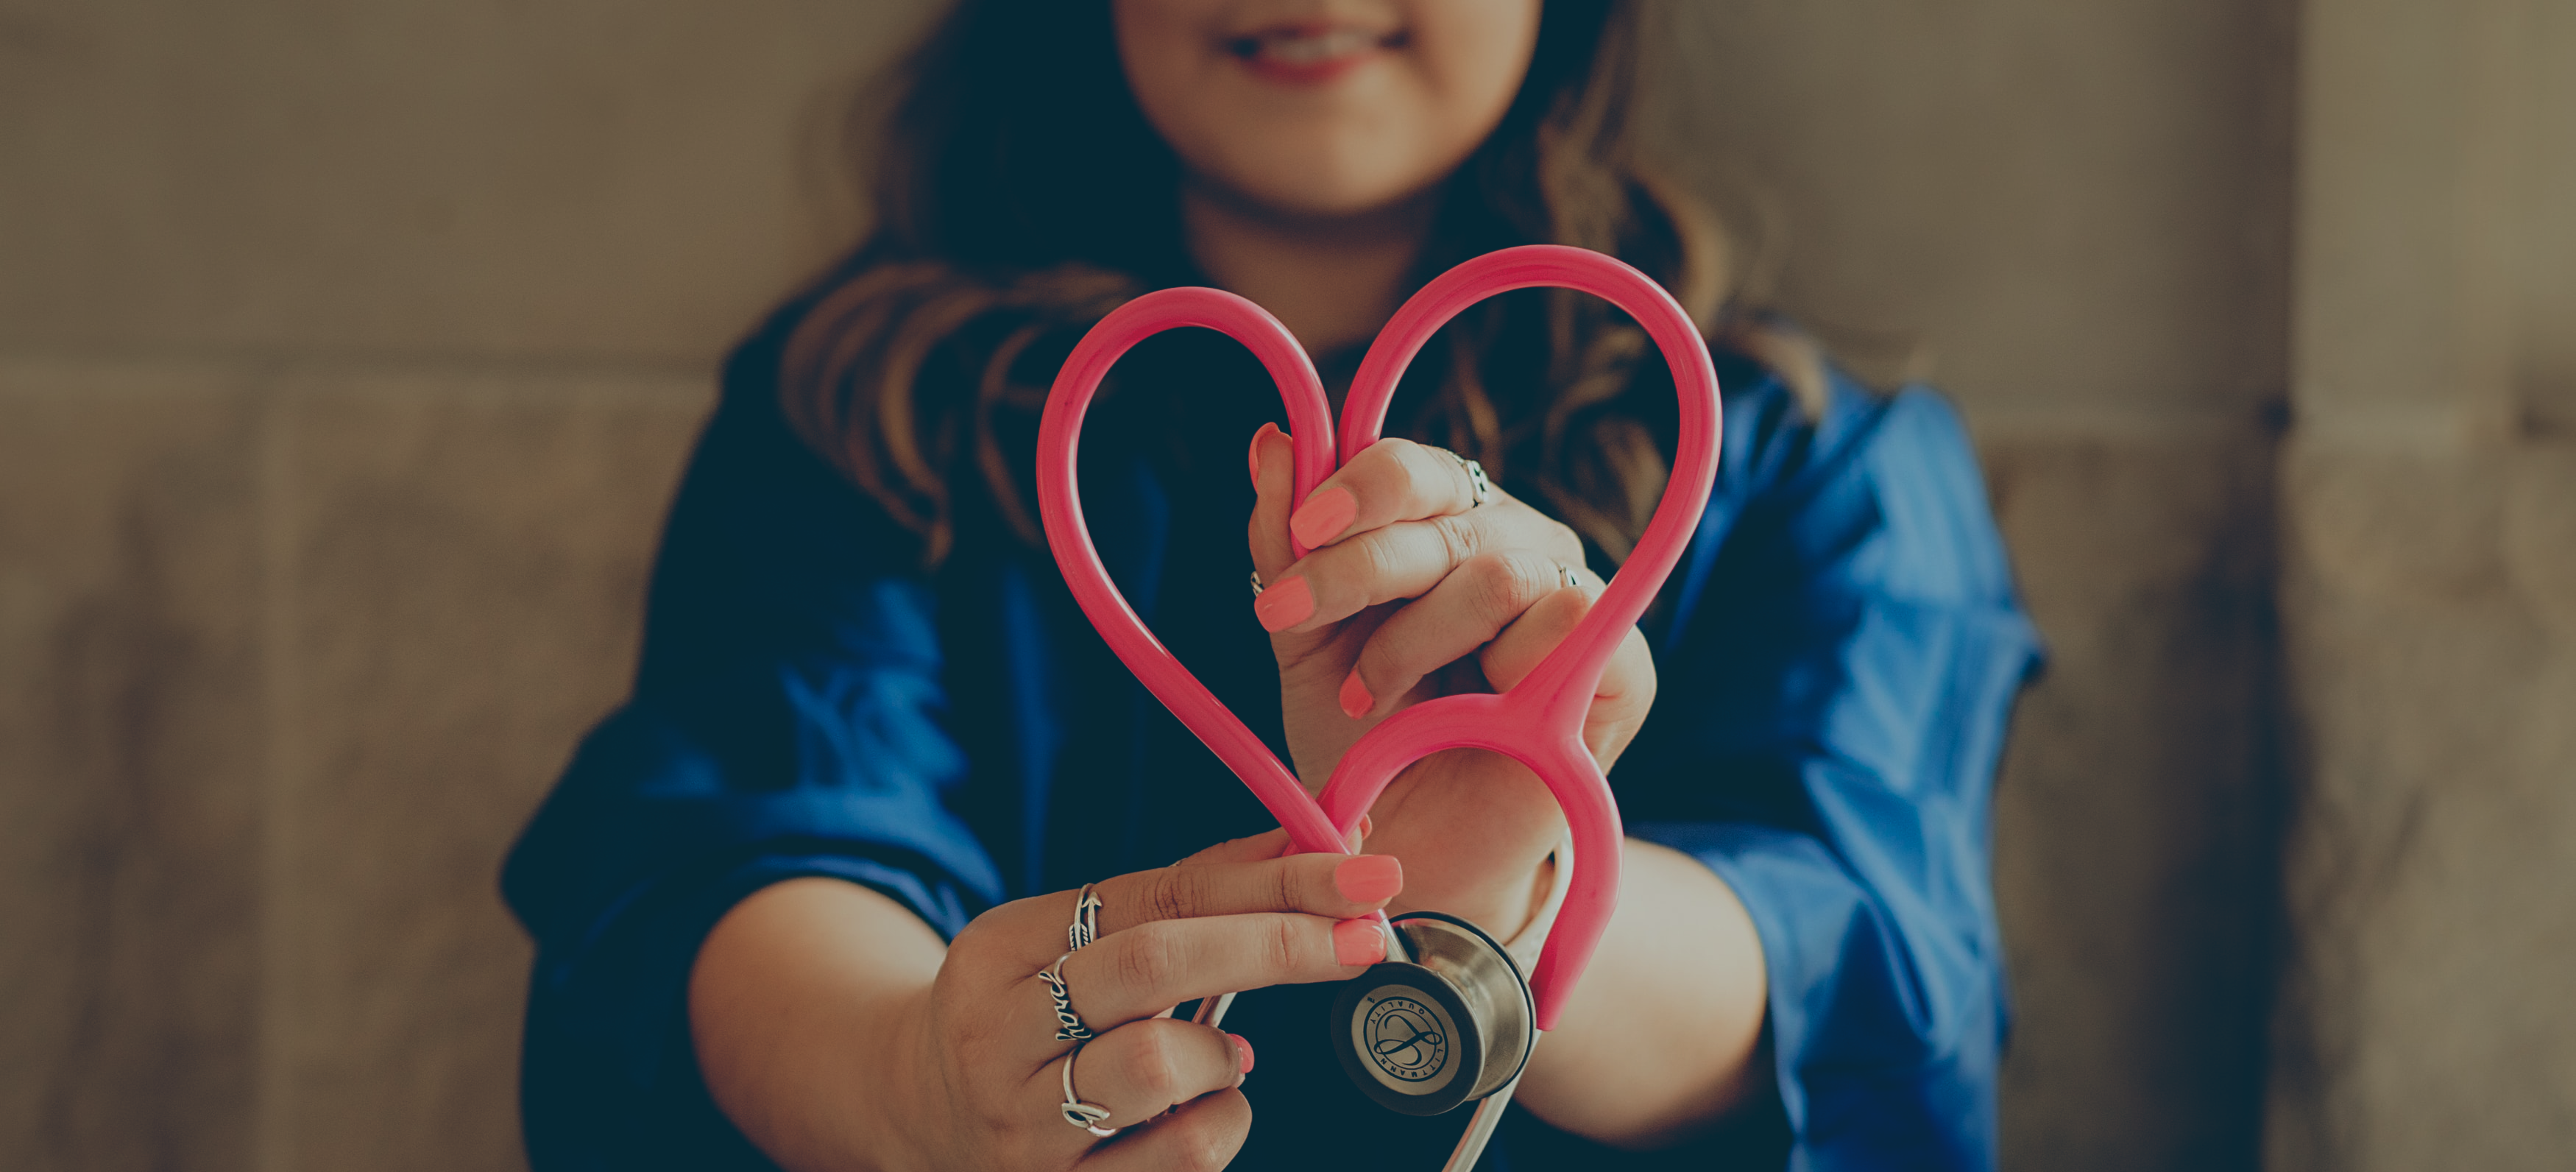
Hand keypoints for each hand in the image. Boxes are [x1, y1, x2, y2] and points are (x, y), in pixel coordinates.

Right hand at [695, 832, 1404, 1170]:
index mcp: (1000, 949)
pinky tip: (1199, 1112)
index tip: (1365, 876)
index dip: (1273, 882)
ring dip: (1224, 1059)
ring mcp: (1018, 1128)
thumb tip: (1317, 842)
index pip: (1157, 896)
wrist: (914, 1113)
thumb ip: (1188, 895)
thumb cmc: (1026, 1014)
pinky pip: (1175, 1160)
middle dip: (1276, 946)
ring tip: (1222, 1056)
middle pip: (1153, 966)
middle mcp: (994, 1036)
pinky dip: (1216, 1127)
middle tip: (1362, 940)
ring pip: (1159, 1070)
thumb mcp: (1074, 938)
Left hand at [1242, 425, 1656, 939]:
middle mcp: (1515, 543)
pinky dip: (1498, 670)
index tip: (1298, 535)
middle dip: (1356, 566)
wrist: (1410, 853)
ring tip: (1368, 697)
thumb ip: (1285, 545)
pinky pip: (1567, 621)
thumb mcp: (1304, 642)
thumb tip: (1272, 440)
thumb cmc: (1363, 742)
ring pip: (1498, 570)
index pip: (1414, 468)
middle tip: (1289, 617)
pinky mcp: (1622, 664)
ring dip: (1413, 639)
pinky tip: (1462, 716)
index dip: (1357, 487)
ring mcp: (1573, 597)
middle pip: (1448, 507)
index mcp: (1446, 524)